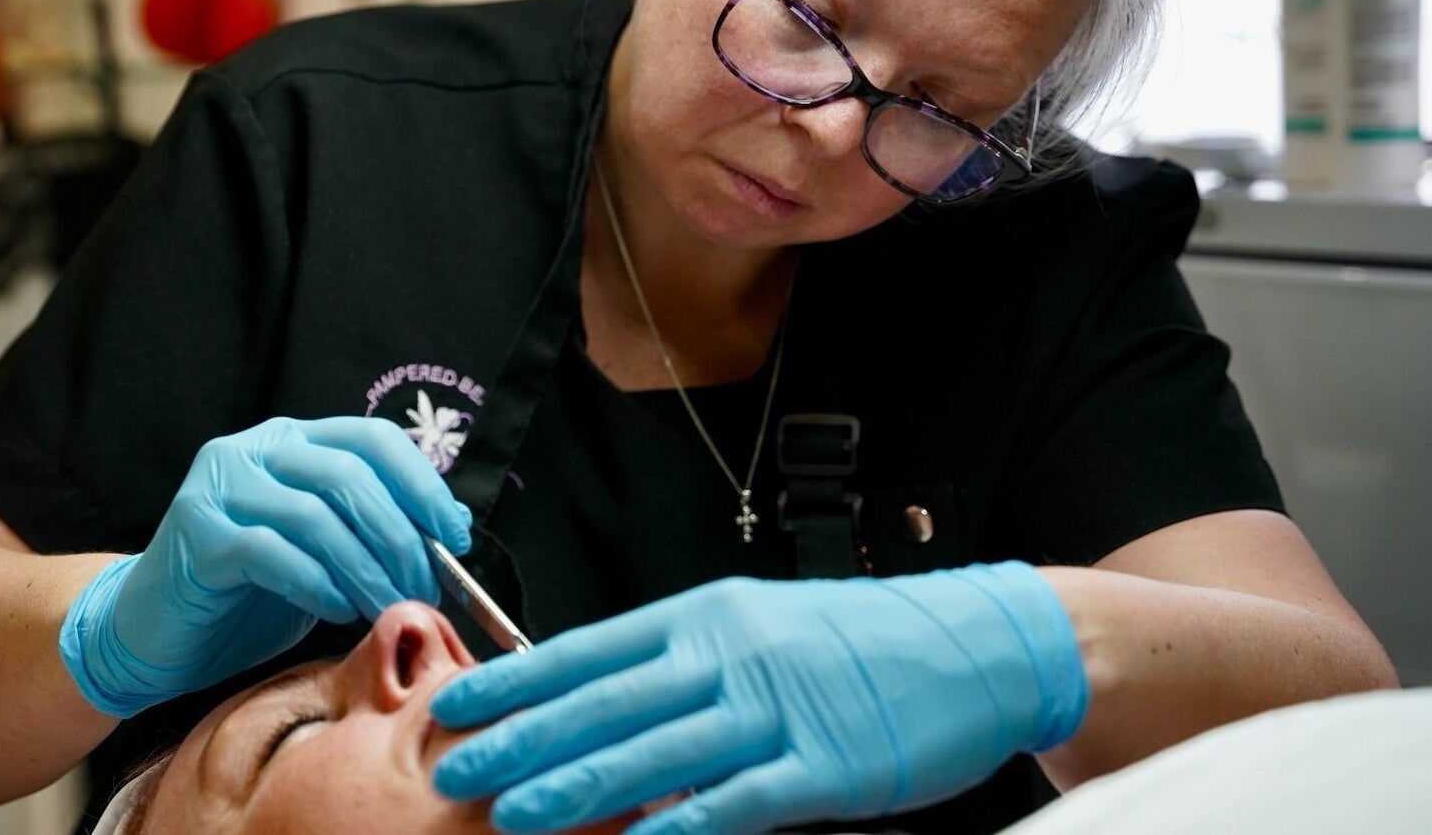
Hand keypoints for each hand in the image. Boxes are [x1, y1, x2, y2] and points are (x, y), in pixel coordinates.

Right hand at [60, 416, 472, 717]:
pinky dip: (316, 583)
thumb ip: (367, 529)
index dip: (421, 484)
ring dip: (364, 567)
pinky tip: (335, 608)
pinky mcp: (197, 533)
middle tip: (421, 585)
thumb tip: (448, 530)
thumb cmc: (246, 593)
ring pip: (315, 515)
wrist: (153, 631)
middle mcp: (254, 450)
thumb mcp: (319, 552)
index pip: (371, 439)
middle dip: (398, 536)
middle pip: (348, 475)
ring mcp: (220, 486)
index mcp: (291, 440)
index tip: (453, 536)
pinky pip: (272, 552)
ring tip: (386, 604)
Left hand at [430, 563, 1087, 834]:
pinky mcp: (826, 765)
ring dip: (578, 784)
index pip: (588, 650)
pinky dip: (682, 824)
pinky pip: (739, 799)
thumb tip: (595, 702)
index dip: (516, 680)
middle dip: (523, 739)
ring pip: (658, 751)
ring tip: (513, 811)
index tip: (454, 704)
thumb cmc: (857, 642)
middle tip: (455, 768)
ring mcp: (778, 710)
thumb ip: (680, 666)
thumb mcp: (757, 630)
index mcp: (705, 618)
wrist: (976, 643)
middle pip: (606, 701)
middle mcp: (730, 656)